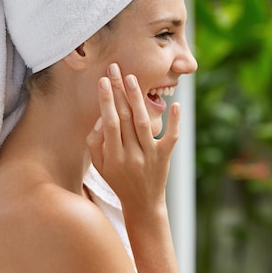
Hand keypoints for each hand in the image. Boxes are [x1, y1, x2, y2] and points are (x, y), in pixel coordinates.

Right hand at [86, 63, 179, 212]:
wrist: (143, 204)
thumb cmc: (118, 180)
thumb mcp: (100, 166)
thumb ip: (96, 142)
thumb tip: (101, 117)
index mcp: (113, 157)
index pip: (109, 123)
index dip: (106, 101)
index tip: (103, 81)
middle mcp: (132, 155)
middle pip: (125, 118)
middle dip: (119, 91)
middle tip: (115, 68)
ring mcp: (150, 155)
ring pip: (144, 123)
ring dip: (138, 98)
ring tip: (131, 79)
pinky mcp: (165, 156)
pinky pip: (171, 137)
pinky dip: (175, 121)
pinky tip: (175, 104)